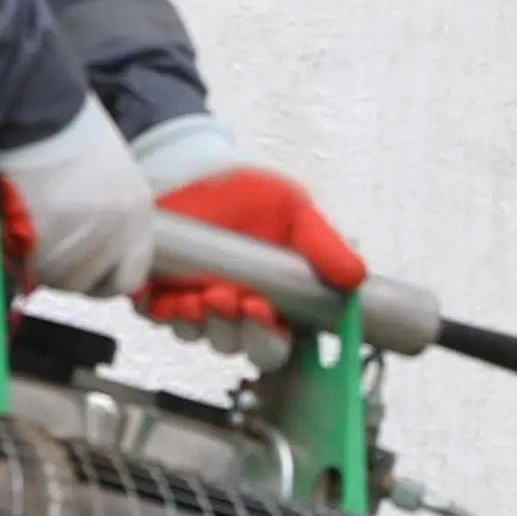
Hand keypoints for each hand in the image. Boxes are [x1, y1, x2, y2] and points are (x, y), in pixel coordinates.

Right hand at [0, 100, 160, 297]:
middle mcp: (115, 230)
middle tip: (42, 243)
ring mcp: (79, 238)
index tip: (85, 271)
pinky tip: (8, 225)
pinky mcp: (42, 240)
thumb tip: (88, 242)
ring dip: (37, 262)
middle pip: (86, 281)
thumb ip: (104, 212)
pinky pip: (26, 266)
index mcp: (135, 209)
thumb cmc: (60, 124)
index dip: (103, 275)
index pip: (130, 274)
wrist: (28, 102)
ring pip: (53, 277)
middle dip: (63, 268)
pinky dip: (14, 254)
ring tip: (23, 226)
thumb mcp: (104, 170)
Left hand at [141, 161, 365, 336]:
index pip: (278, 344)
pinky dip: (164, 309)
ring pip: (198, 335)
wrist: (196, 169)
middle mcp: (236, 311)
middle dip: (233, 327)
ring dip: (198, 320)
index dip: (269, 337)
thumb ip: (324, 248)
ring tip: (198, 292)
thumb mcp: (294, 213)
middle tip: (227, 297)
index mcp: (275, 302)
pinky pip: (161, 318)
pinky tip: (169, 293)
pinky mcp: (160, 295)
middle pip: (237, 346)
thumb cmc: (248, 194)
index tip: (260, 308)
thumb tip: (356, 278)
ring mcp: (197, 306)